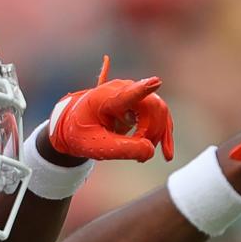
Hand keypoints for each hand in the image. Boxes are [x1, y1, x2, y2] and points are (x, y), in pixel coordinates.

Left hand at [49, 55, 174, 161]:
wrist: (74, 124)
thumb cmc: (81, 133)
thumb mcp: (96, 146)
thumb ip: (121, 149)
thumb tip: (150, 151)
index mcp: (105, 99)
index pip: (127, 94)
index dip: (143, 89)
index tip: (156, 82)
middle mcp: (122, 90)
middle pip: (152, 107)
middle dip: (151, 133)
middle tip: (140, 158)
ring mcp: (133, 92)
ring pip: (159, 111)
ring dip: (156, 136)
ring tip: (142, 159)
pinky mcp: (140, 101)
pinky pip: (159, 116)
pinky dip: (162, 135)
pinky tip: (166, 153)